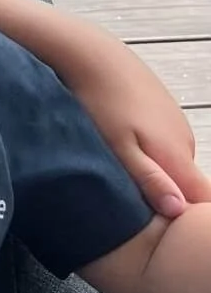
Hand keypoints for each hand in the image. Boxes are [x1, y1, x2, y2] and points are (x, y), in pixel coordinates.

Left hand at [66, 41, 210, 218]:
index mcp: (177, 155)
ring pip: (171, 165)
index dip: (190, 219)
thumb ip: (149, 179)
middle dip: (168, 201)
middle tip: (137, 218)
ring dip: (154, 178)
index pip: (202, 198)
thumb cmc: (101, 104)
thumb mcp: (119, 148)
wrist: (93, 56)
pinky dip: (147, 156)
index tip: (171, 236)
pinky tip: (122, 154)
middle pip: (186, 185)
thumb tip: (179, 210)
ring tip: (123, 187)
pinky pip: (161, 147)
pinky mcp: (162, 114)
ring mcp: (175, 126)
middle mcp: (184, 142)